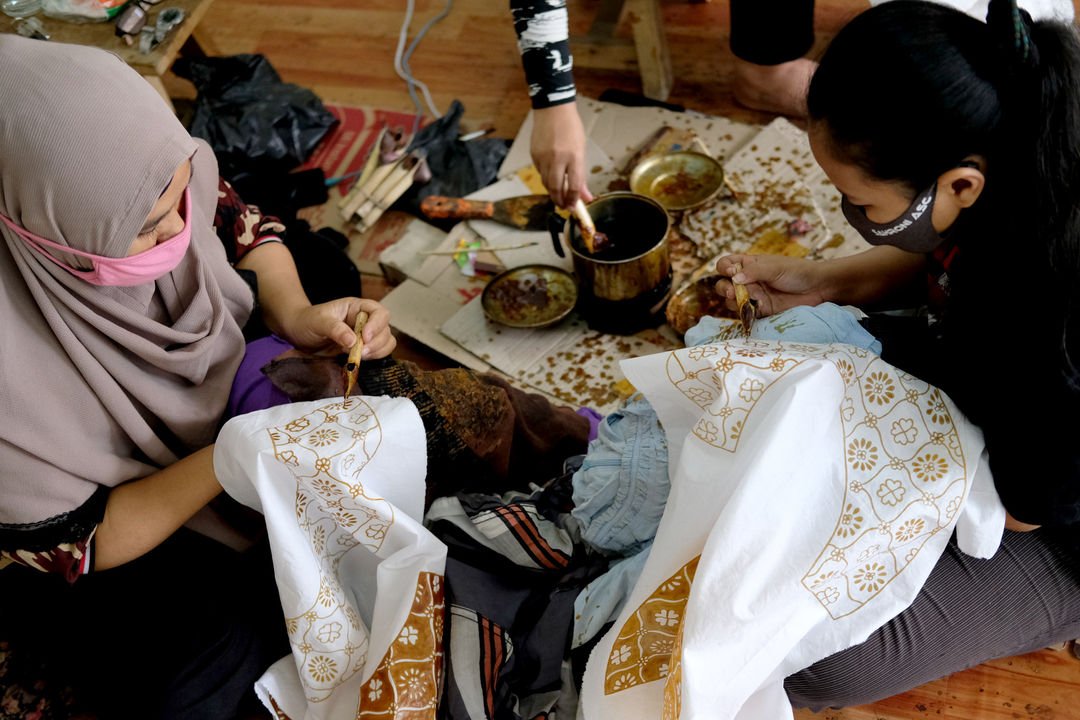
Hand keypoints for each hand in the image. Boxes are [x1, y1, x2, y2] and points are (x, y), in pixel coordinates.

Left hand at [280, 298, 395, 358]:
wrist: (298, 333)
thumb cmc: (306, 321)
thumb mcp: (318, 322)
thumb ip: (335, 329)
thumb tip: (353, 341)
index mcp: (356, 308)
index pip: (379, 312)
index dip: (377, 325)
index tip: (365, 337)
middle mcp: (365, 320)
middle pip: (385, 329)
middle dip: (376, 343)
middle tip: (359, 352)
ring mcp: (365, 335)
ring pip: (386, 342)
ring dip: (376, 351)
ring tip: (357, 356)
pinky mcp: (362, 348)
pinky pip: (378, 353)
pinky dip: (372, 358)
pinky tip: (355, 359)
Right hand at [531, 102, 592, 208]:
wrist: (552, 109)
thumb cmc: (570, 128)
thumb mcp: (581, 150)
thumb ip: (582, 175)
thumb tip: (586, 196)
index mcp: (574, 156)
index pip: (574, 186)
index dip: (574, 200)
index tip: (574, 206)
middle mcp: (557, 158)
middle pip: (556, 189)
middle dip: (560, 201)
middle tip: (565, 206)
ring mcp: (544, 157)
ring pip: (546, 183)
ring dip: (553, 192)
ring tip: (559, 194)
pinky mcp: (534, 155)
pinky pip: (540, 173)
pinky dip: (547, 178)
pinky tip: (552, 175)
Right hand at [714, 254, 827, 317]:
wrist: (818, 289)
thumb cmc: (797, 272)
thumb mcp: (774, 267)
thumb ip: (754, 271)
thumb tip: (734, 278)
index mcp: (750, 265)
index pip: (727, 264)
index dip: (723, 267)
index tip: (729, 271)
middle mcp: (748, 281)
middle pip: (724, 284)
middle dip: (724, 288)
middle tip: (733, 292)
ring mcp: (754, 296)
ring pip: (732, 301)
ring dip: (733, 302)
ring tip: (744, 301)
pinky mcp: (761, 311)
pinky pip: (746, 314)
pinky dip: (745, 314)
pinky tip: (754, 310)